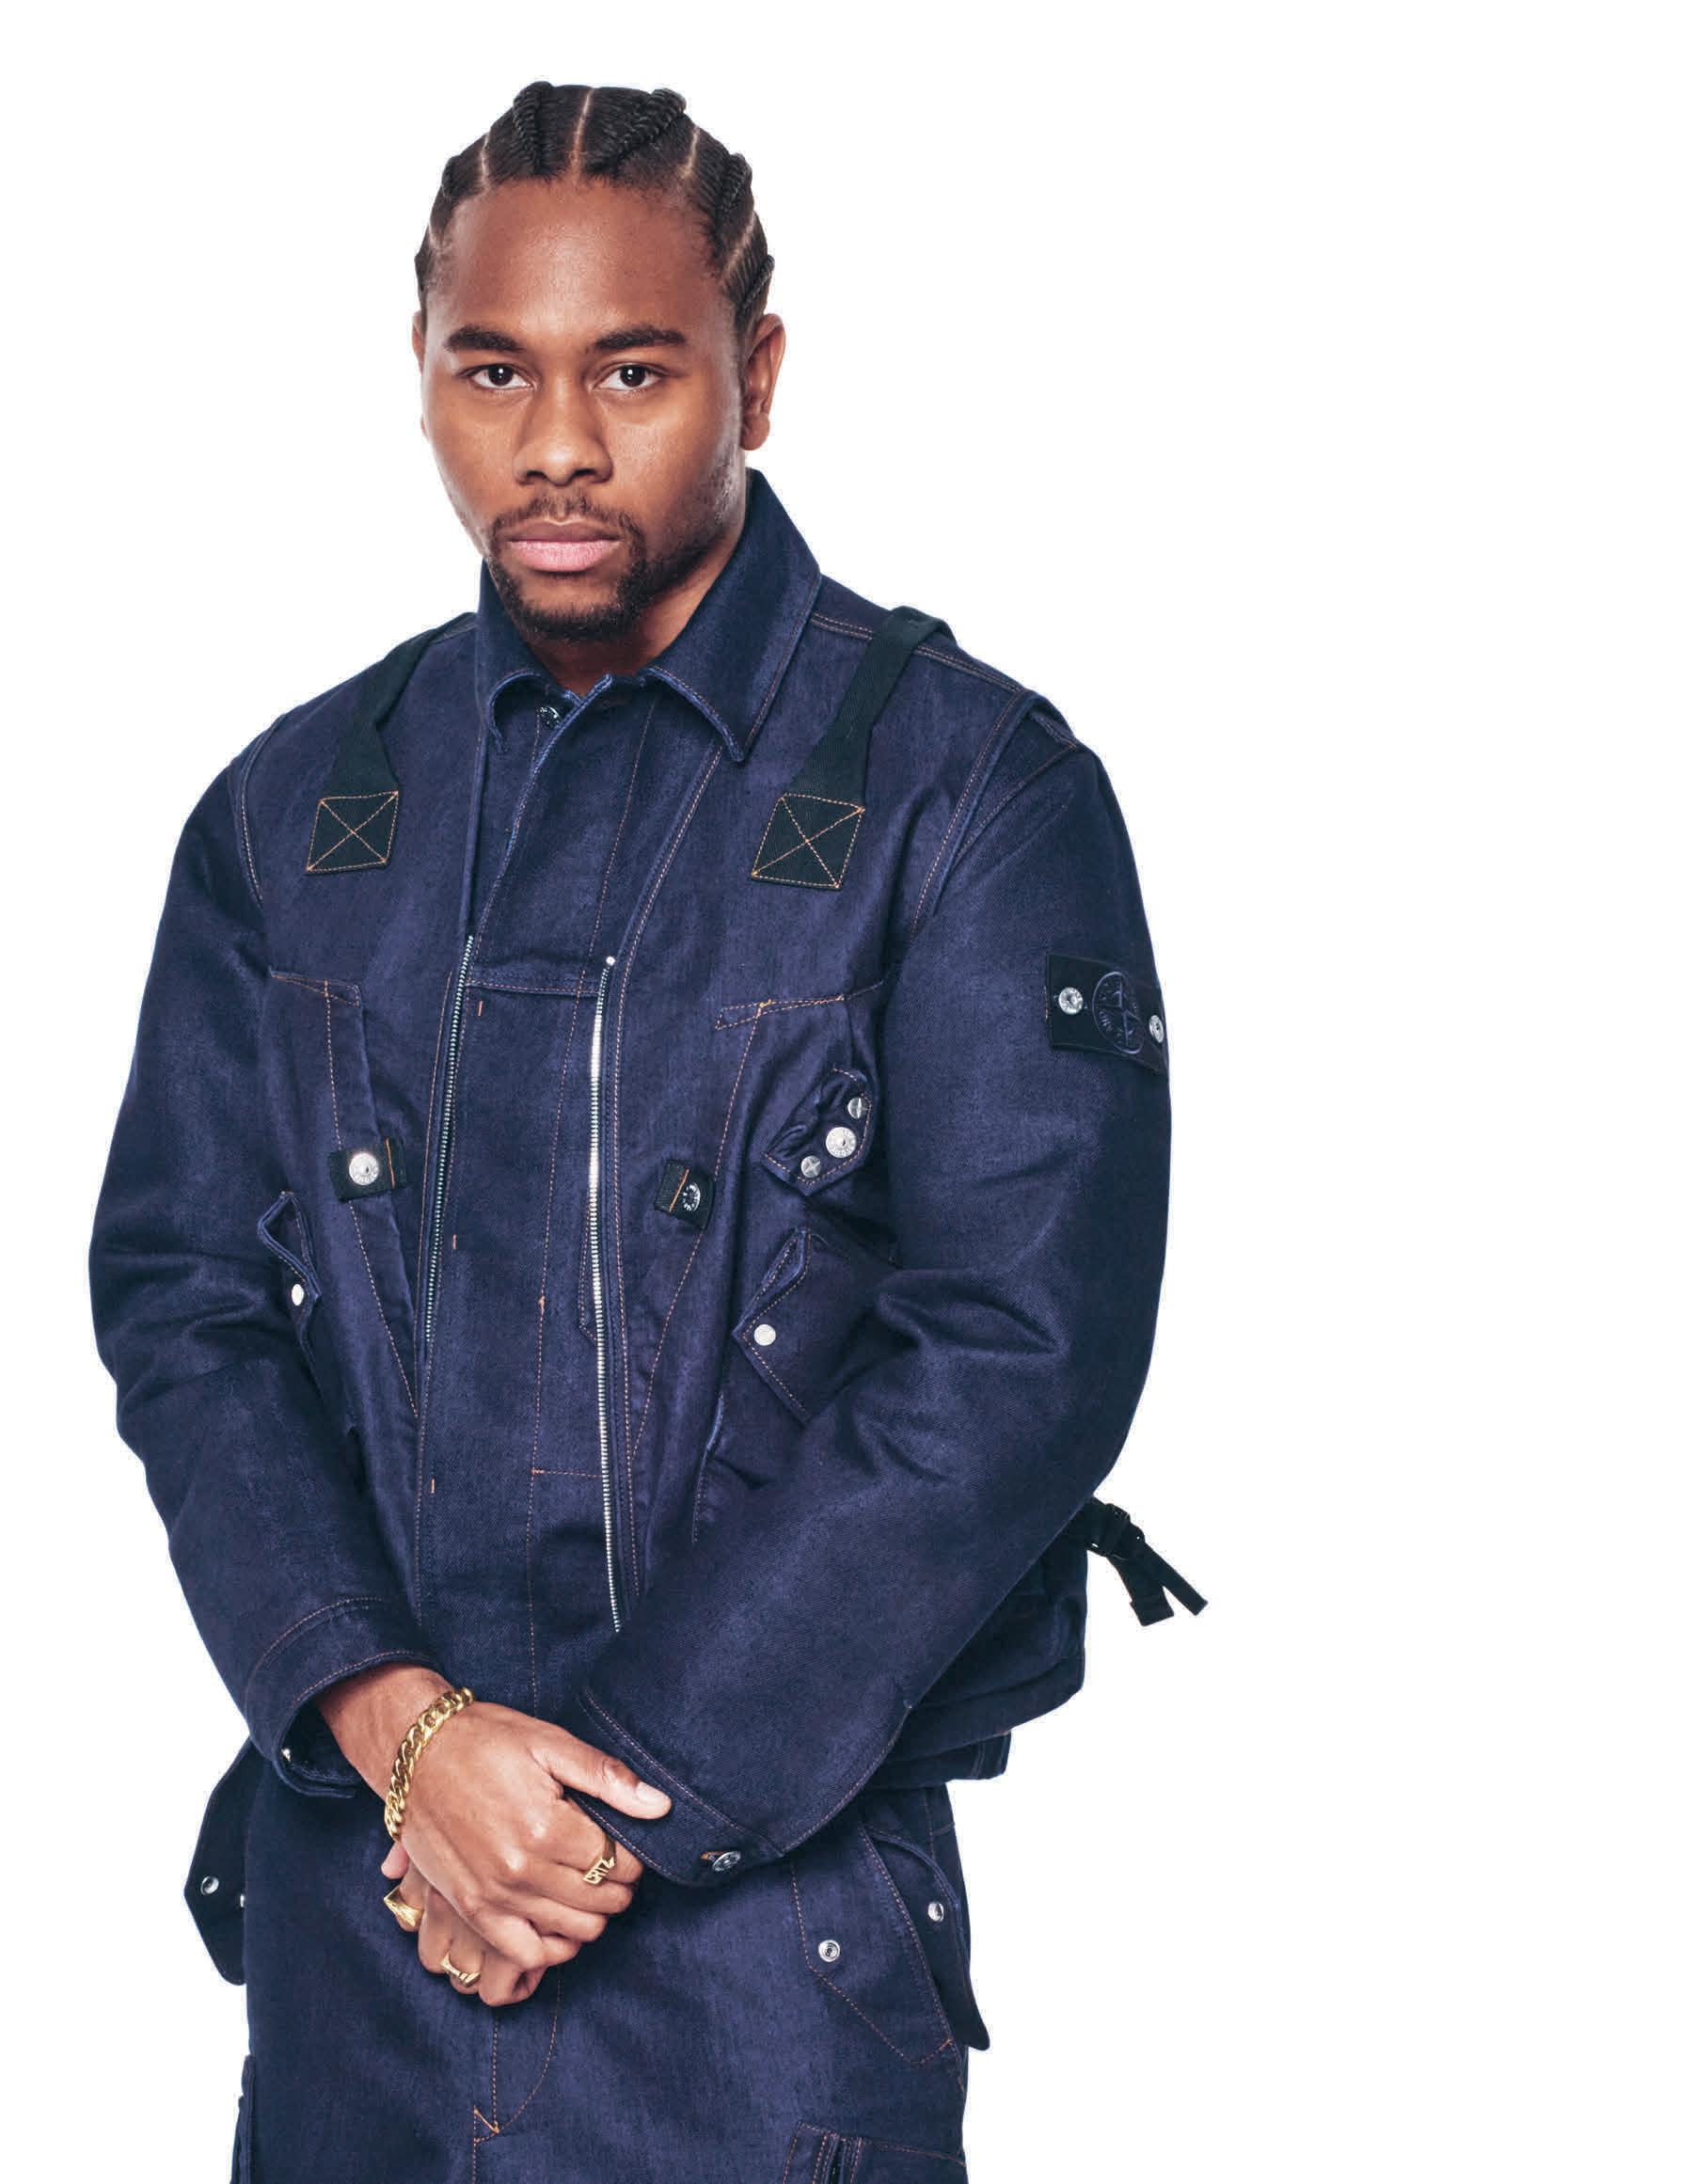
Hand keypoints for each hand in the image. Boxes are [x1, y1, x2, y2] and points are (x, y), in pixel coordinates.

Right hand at [318, 1669, 664, 1977]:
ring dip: (591, 1914)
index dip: (633, 1856)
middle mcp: (521, 1870)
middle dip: (617, 1885)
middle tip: (611, 1862)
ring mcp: (493, 1896)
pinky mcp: (471, 1908)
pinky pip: (524, 1953)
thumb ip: (607, 1778)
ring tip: (587, 1885)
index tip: (627, 1842)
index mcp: (546, 1827)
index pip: (618, 1864)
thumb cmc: (485, 1740)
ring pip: (572, 1932)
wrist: (415, 1753)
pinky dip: (550, 1947)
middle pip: (599, 1902)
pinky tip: (557, 1920)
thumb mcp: (550, 1743)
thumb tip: (660, 1806)